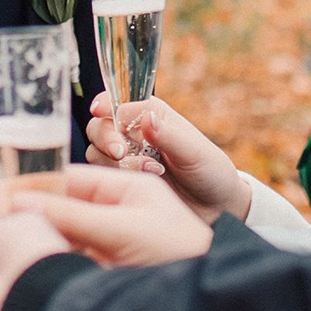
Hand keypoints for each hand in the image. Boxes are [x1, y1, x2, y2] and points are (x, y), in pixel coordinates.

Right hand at [6, 165, 215, 265]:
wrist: (214, 305)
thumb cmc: (185, 252)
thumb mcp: (127, 229)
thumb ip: (73, 216)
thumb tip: (16, 204)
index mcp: (128, 188)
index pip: (69, 178)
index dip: (31, 185)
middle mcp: (117, 213)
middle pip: (58, 207)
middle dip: (25, 214)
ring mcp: (112, 245)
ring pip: (60, 237)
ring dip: (34, 241)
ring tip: (0, 246)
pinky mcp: (108, 274)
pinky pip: (70, 262)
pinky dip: (50, 264)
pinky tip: (30, 270)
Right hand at [84, 94, 249, 218]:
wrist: (214, 208)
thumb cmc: (210, 172)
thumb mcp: (194, 152)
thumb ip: (169, 135)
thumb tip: (147, 116)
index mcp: (152, 115)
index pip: (118, 103)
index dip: (106, 105)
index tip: (100, 110)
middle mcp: (134, 134)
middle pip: (99, 126)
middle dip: (105, 138)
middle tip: (121, 152)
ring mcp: (126, 158)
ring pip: (96, 152)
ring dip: (114, 162)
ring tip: (150, 170)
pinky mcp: (122, 181)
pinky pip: (102, 175)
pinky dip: (116, 178)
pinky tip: (144, 180)